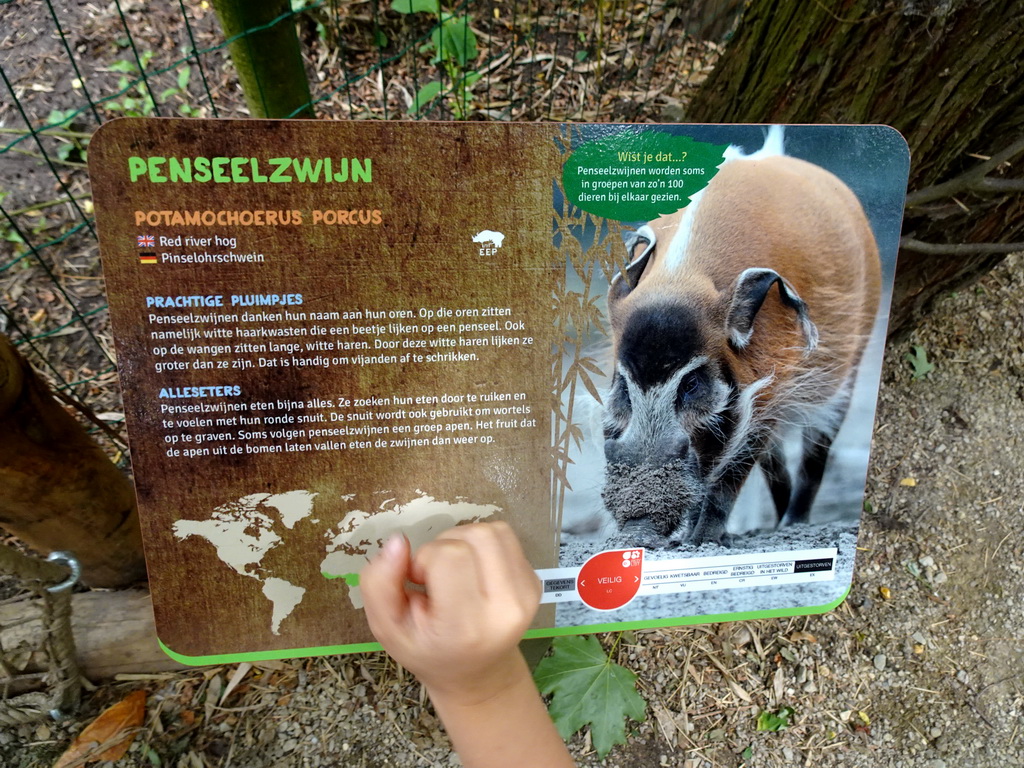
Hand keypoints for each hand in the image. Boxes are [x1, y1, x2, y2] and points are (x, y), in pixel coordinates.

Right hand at [360, 521, 541, 702]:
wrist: (476, 673)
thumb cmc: (426, 649)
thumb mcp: (387, 627)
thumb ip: (378, 584)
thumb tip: (398, 541)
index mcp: (465, 627)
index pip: (448, 556)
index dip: (425, 559)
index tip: (420, 582)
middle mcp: (505, 610)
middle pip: (473, 537)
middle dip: (444, 547)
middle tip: (436, 578)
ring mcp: (526, 595)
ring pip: (492, 531)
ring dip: (465, 541)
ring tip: (455, 572)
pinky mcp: (536, 583)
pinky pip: (506, 537)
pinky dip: (484, 546)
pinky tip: (475, 572)